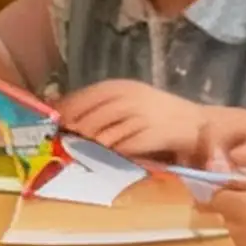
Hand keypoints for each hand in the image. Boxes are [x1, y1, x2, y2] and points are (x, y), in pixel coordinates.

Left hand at [60, 80, 204, 160]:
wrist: (193, 124)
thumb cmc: (153, 114)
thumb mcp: (126, 101)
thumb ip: (98, 107)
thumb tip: (60, 115)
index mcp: (123, 87)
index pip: (88, 96)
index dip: (67, 109)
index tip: (52, 122)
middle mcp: (130, 99)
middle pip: (91, 116)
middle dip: (73, 130)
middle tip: (60, 141)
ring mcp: (139, 117)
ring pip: (101, 133)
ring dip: (85, 144)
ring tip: (74, 151)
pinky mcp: (147, 136)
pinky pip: (118, 147)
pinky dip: (104, 153)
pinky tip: (97, 157)